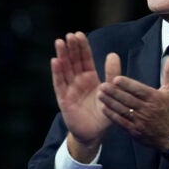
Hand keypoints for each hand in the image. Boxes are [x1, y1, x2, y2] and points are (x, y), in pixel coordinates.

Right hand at [51, 32, 110, 158]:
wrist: (94, 133)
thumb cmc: (103, 114)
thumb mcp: (111, 92)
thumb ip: (112, 74)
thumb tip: (113, 54)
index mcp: (89, 78)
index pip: (85, 59)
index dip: (82, 47)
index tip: (79, 34)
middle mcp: (78, 81)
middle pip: (73, 61)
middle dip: (71, 48)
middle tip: (70, 35)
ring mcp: (69, 89)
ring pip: (64, 69)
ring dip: (62, 55)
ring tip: (60, 42)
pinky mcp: (63, 99)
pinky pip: (59, 84)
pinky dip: (57, 72)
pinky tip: (55, 61)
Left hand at [98, 52, 168, 151]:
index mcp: (155, 98)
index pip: (139, 90)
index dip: (127, 85)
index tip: (115, 79)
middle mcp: (146, 109)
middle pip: (128, 100)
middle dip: (114, 93)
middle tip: (102, 85)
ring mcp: (140, 121)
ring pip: (122, 110)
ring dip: (110, 102)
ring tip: (99, 94)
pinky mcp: (134, 130)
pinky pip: (121, 122)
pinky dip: (112, 115)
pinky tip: (103, 108)